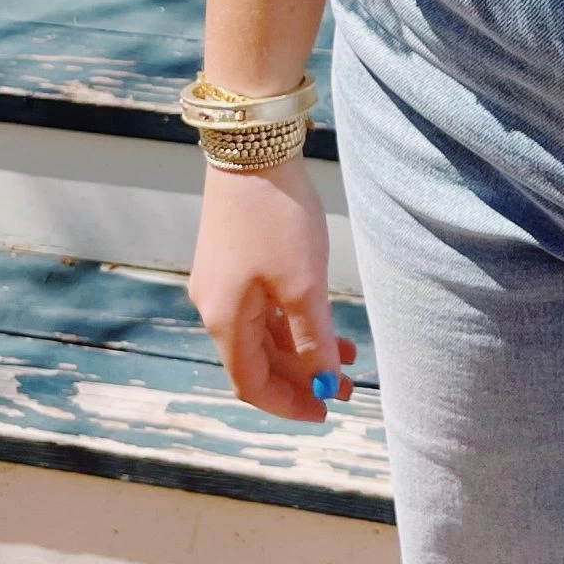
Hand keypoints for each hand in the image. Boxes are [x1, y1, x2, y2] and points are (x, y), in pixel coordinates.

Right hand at [188, 154, 356, 423]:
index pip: (250, 383)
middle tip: (347, 389)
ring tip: (348, 357)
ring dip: (303, 349)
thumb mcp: (304, 286)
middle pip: (257, 360)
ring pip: (263, 332)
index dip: (288, 404)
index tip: (325, 413)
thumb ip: (313, 340)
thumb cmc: (276, 218)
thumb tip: (324, 385)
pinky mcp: (235, 258)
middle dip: (302, 378)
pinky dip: (293, 321)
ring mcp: (223, 281)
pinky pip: (262, 306)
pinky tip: (326, 322)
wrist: (253, 149)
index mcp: (223, 319)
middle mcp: (215, 305)